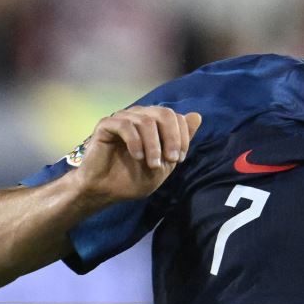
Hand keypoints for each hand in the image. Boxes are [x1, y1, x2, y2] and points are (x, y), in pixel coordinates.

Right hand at [72, 105, 202, 205]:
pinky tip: (137, 157)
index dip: (183, 137)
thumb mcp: (165, 164)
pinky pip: (125, 125)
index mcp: (154, 124)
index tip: (178, 159)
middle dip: (172, 138)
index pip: (176, 117)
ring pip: (146, 120)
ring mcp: (122, 118)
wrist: (106, 190)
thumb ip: (179, 142)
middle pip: (164, 113)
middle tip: (171, 160)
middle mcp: (139, 116)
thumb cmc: (134, 178)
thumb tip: (197, 115)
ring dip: (154, 145)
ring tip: (152, 164)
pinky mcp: (106, 125)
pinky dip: (135, 142)